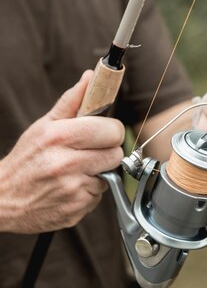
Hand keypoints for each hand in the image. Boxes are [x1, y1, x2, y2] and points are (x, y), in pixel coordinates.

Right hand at [0, 72, 124, 233]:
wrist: (3, 199)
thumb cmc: (26, 160)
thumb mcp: (43, 126)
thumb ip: (71, 102)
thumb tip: (90, 78)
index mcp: (59, 137)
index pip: (111, 130)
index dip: (111, 131)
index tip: (104, 132)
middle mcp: (66, 163)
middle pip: (115, 154)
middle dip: (106, 151)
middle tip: (89, 152)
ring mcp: (72, 189)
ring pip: (109, 176)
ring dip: (97, 173)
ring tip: (75, 170)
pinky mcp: (76, 208)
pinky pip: (98, 196)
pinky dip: (88, 191)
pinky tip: (70, 187)